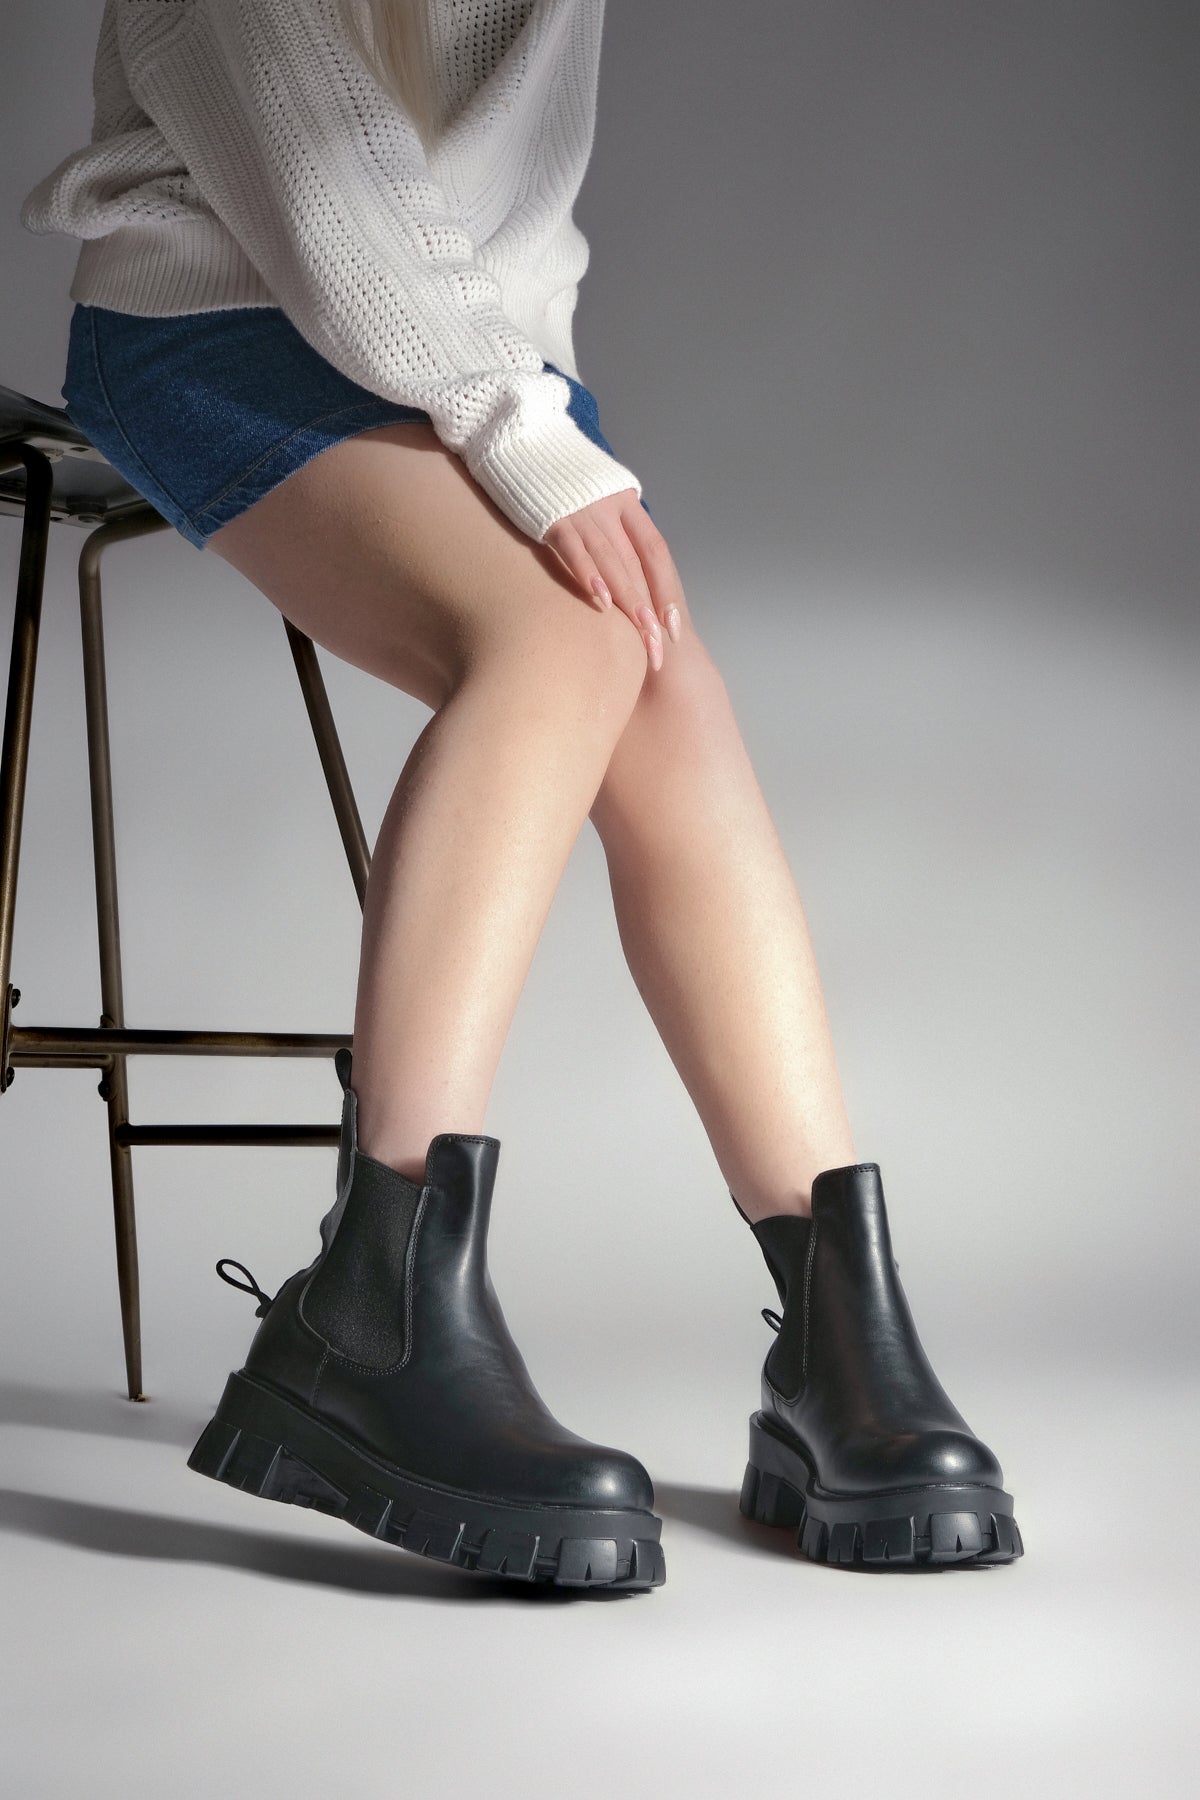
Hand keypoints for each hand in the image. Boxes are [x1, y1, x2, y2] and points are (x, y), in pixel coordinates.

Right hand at [542, 489, 685, 671]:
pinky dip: (587, 572)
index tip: (674, 628)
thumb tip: (623, 575)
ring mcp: (582, 511)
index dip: (667, 589)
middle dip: (649, 610)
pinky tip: (600, 599)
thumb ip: (612, 530)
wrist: (522, 439)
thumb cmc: (559, 479)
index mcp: (627, 505)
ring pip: (612, 559)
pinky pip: (573, 547)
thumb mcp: (596, 499)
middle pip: (637, 564)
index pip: (655, 552)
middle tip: (659, 650)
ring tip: (641, 633)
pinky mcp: (552, 515)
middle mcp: (610, 508)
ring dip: (628, 598)